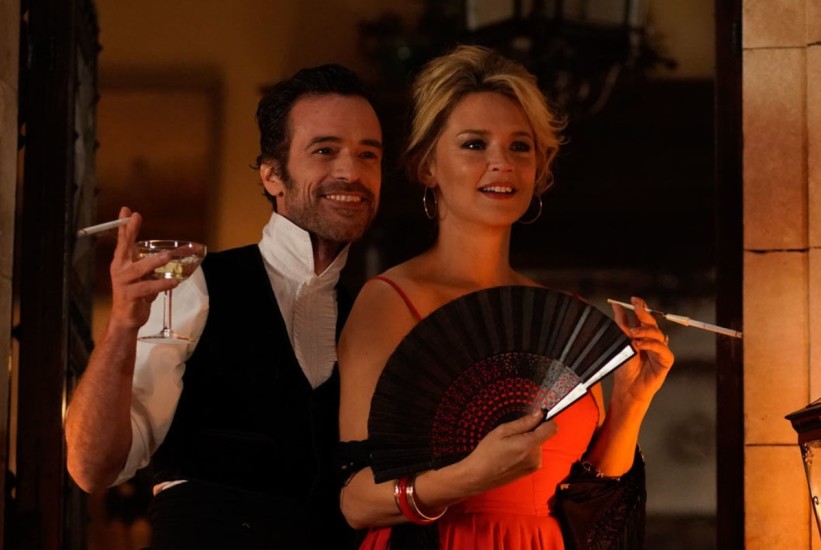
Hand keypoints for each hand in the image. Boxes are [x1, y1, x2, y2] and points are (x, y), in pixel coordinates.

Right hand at [108, 206, 178, 329]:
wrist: (126, 317)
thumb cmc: (136, 294)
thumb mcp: (144, 275)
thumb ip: (152, 263)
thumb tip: (172, 253)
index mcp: (123, 262)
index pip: (123, 241)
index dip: (125, 226)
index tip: (127, 210)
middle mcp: (120, 269)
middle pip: (124, 247)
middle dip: (130, 232)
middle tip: (136, 217)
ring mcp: (123, 282)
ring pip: (139, 269)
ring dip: (153, 262)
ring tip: (167, 257)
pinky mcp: (130, 295)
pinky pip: (147, 288)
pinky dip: (162, 285)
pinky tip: (174, 283)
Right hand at [459, 410, 557, 493]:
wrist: (478, 476)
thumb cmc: (487, 453)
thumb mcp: (502, 431)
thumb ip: (524, 422)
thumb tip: (539, 414)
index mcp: (529, 445)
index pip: (552, 428)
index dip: (545, 420)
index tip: (535, 418)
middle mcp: (535, 457)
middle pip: (542, 436)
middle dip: (531, 432)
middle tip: (511, 436)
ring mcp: (534, 465)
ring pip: (537, 445)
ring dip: (527, 442)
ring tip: (509, 447)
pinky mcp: (530, 471)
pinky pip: (533, 454)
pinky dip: (525, 451)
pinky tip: (511, 455)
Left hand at [610, 296, 674, 404]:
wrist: (627, 387)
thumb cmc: (624, 367)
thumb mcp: (620, 342)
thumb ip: (621, 324)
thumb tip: (616, 306)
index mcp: (642, 335)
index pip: (644, 317)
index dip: (641, 307)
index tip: (634, 299)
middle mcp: (653, 341)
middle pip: (652, 323)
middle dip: (644, 314)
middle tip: (636, 309)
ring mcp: (660, 350)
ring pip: (657, 334)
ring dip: (645, 331)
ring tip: (633, 334)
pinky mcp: (666, 361)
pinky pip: (662, 348)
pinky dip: (650, 345)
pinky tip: (639, 345)